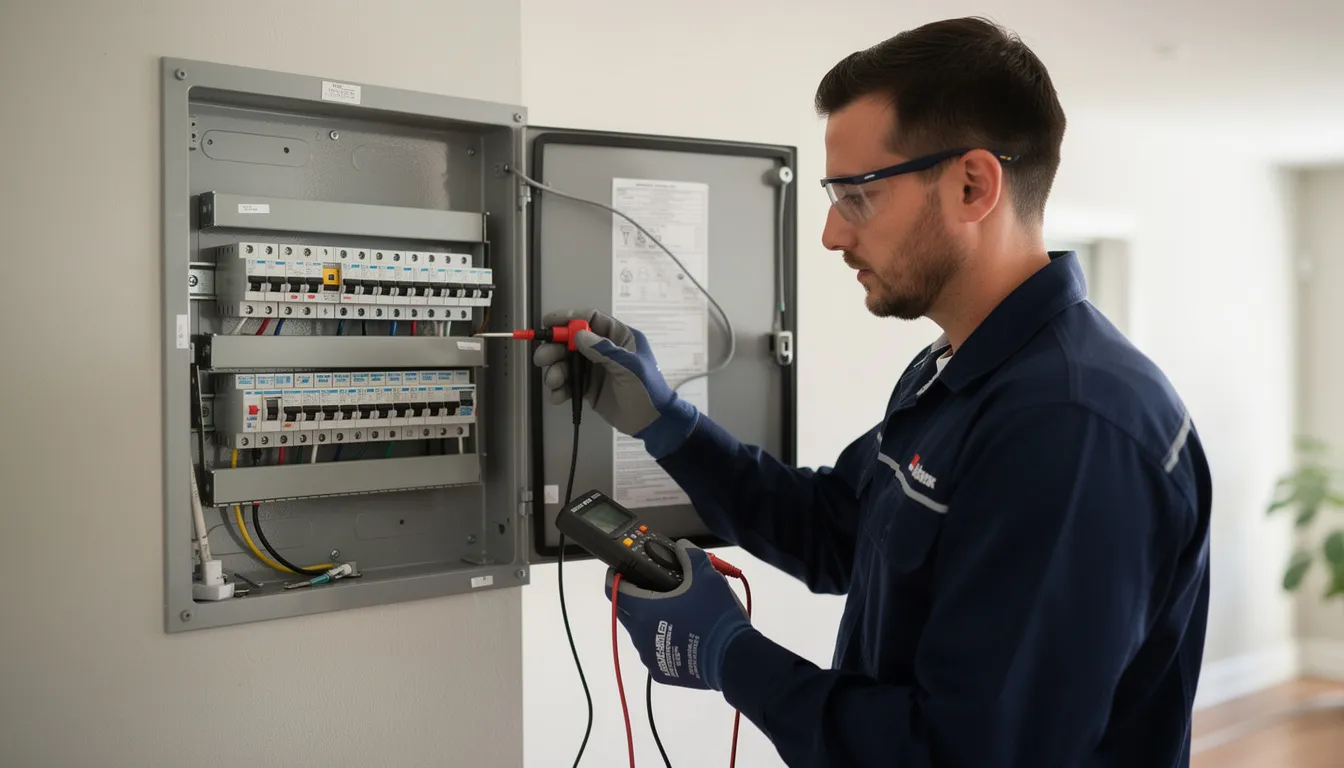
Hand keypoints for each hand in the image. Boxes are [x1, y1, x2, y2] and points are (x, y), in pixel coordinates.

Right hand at [533, 309, 698, 458]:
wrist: (652, 422)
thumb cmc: (647, 390)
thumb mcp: (630, 367)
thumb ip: (605, 350)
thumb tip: (578, 335)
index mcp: (618, 337)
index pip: (590, 319)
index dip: (568, 318)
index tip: (549, 323)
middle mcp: (603, 349)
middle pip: (571, 340)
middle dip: (555, 348)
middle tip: (542, 359)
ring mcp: (594, 368)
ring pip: (566, 362)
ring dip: (555, 370)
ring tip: (553, 382)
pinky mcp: (588, 387)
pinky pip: (568, 383)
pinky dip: (560, 389)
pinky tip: (558, 396)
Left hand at [604, 540, 750, 690]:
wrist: (732, 657)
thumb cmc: (714, 615)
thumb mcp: (706, 576)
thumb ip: (690, 556)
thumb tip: (682, 548)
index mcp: (643, 609)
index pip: (614, 589)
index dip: (617, 576)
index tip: (623, 570)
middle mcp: (639, 635)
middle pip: (626, 611)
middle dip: (636, 598)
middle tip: (657, 589)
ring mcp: (649, 656)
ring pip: (641, 633)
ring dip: (652, 621)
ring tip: (677, 614)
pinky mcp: (661, 673)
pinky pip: (655, 651)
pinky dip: (664, 642)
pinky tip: (683, 635)